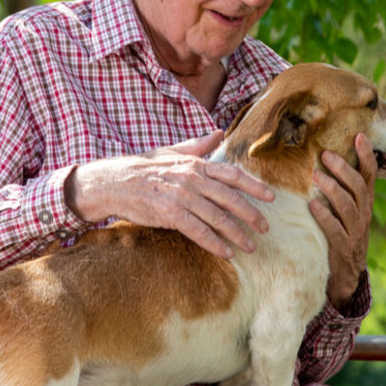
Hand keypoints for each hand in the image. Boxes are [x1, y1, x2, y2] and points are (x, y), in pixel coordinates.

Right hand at [64, 131, 274, 258]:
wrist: (115, 182)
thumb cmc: (144, 167)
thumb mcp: (172, 151)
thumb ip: (198, 145)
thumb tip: (219, 132)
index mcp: (196, 164)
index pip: (232, 175)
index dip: (254, 186)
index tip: (271, 197)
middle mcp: (192, 179)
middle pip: (230, 199)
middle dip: (251, 215)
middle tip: (265, 228)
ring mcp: (182, 197)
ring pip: (218, 218)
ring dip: (237, 234)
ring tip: (251, 246)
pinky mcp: (171, 214)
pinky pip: (199, 232)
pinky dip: (215, 243)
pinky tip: (227, 253)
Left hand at [309, 133, 374, 307]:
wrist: (346, 274)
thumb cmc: (342, 234)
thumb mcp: (347, 210)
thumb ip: (341, 188)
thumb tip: (324, 157)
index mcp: (365, 202)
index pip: (370, 174)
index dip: (366, 155)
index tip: (359, 135)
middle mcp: (363, 214)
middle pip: (358, 187)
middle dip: (343, 169)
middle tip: (326, 155)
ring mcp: (355, 231)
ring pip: (348, 206)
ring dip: (332, 189)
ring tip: (316, 177)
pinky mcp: (343, 247)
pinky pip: (335, 230)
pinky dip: (324, 217)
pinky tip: (313, 206)